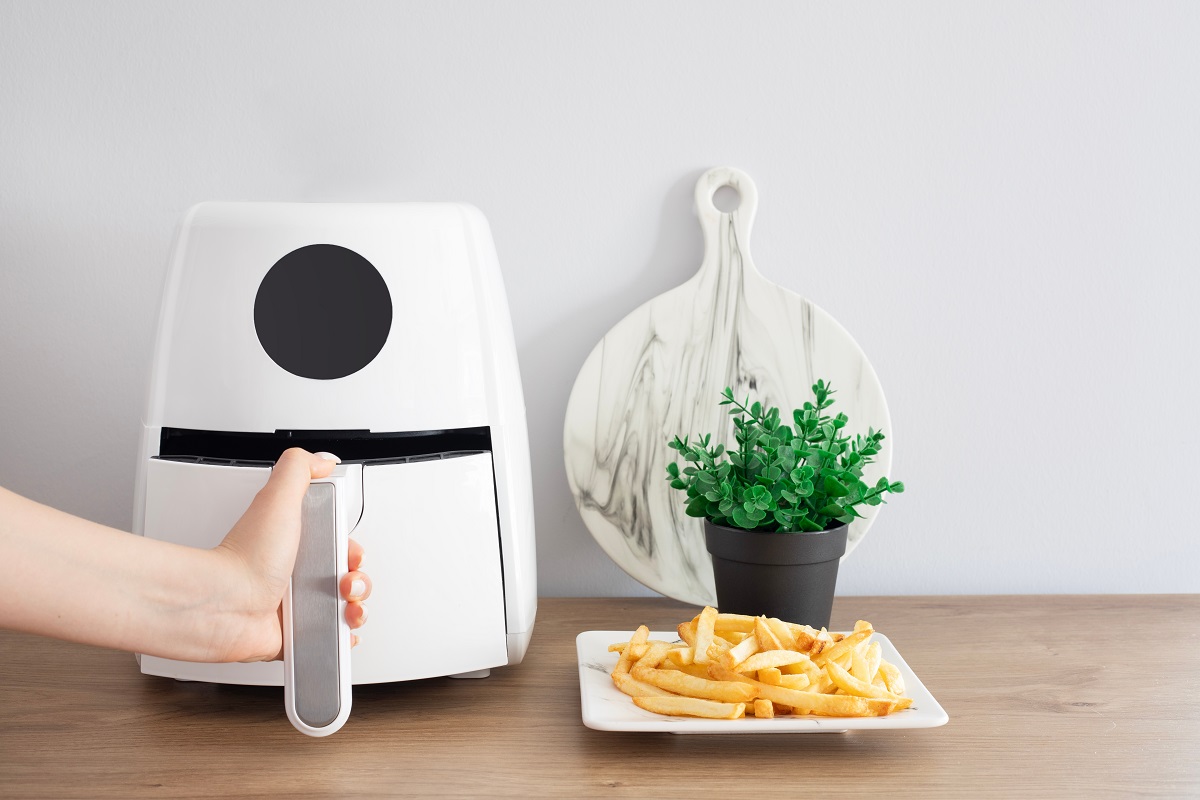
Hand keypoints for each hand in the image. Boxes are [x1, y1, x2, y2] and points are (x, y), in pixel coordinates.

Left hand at [208, 449, 371, 662]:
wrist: (226, 605)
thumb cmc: (246, 557)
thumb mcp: (277, 497)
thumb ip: (300, 469)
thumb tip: (324, 460)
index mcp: (295, 543)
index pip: (339, 544)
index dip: (353, 550)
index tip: (352, 554)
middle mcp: (295, 573)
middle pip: (347, 576)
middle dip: (360, 581)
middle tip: (347, 583)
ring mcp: (295, 606)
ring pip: (344, 608)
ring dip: (357, 608)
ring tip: (347, 608)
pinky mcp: (295, 634)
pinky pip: (329, 640)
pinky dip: (342, 638)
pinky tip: (341, 631)